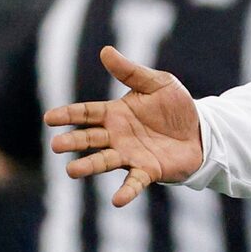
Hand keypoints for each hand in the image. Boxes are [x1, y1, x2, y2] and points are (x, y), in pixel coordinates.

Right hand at [46, 46, 204, 204]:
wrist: (202, 131)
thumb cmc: (176, 107)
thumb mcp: (157, 83)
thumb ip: (131, 72)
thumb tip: (105, 51)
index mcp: (115, 114)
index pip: (85, 113)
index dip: (67, 115)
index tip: (48, 118)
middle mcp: (117, 136)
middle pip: (89, 138)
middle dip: (73, 142)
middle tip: (56, 146)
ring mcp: (131, 154)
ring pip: (104, 161)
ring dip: (88, 166)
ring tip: (72, 171)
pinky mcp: (148, 171)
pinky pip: (134, 182)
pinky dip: (126, 191)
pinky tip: (117, 201)